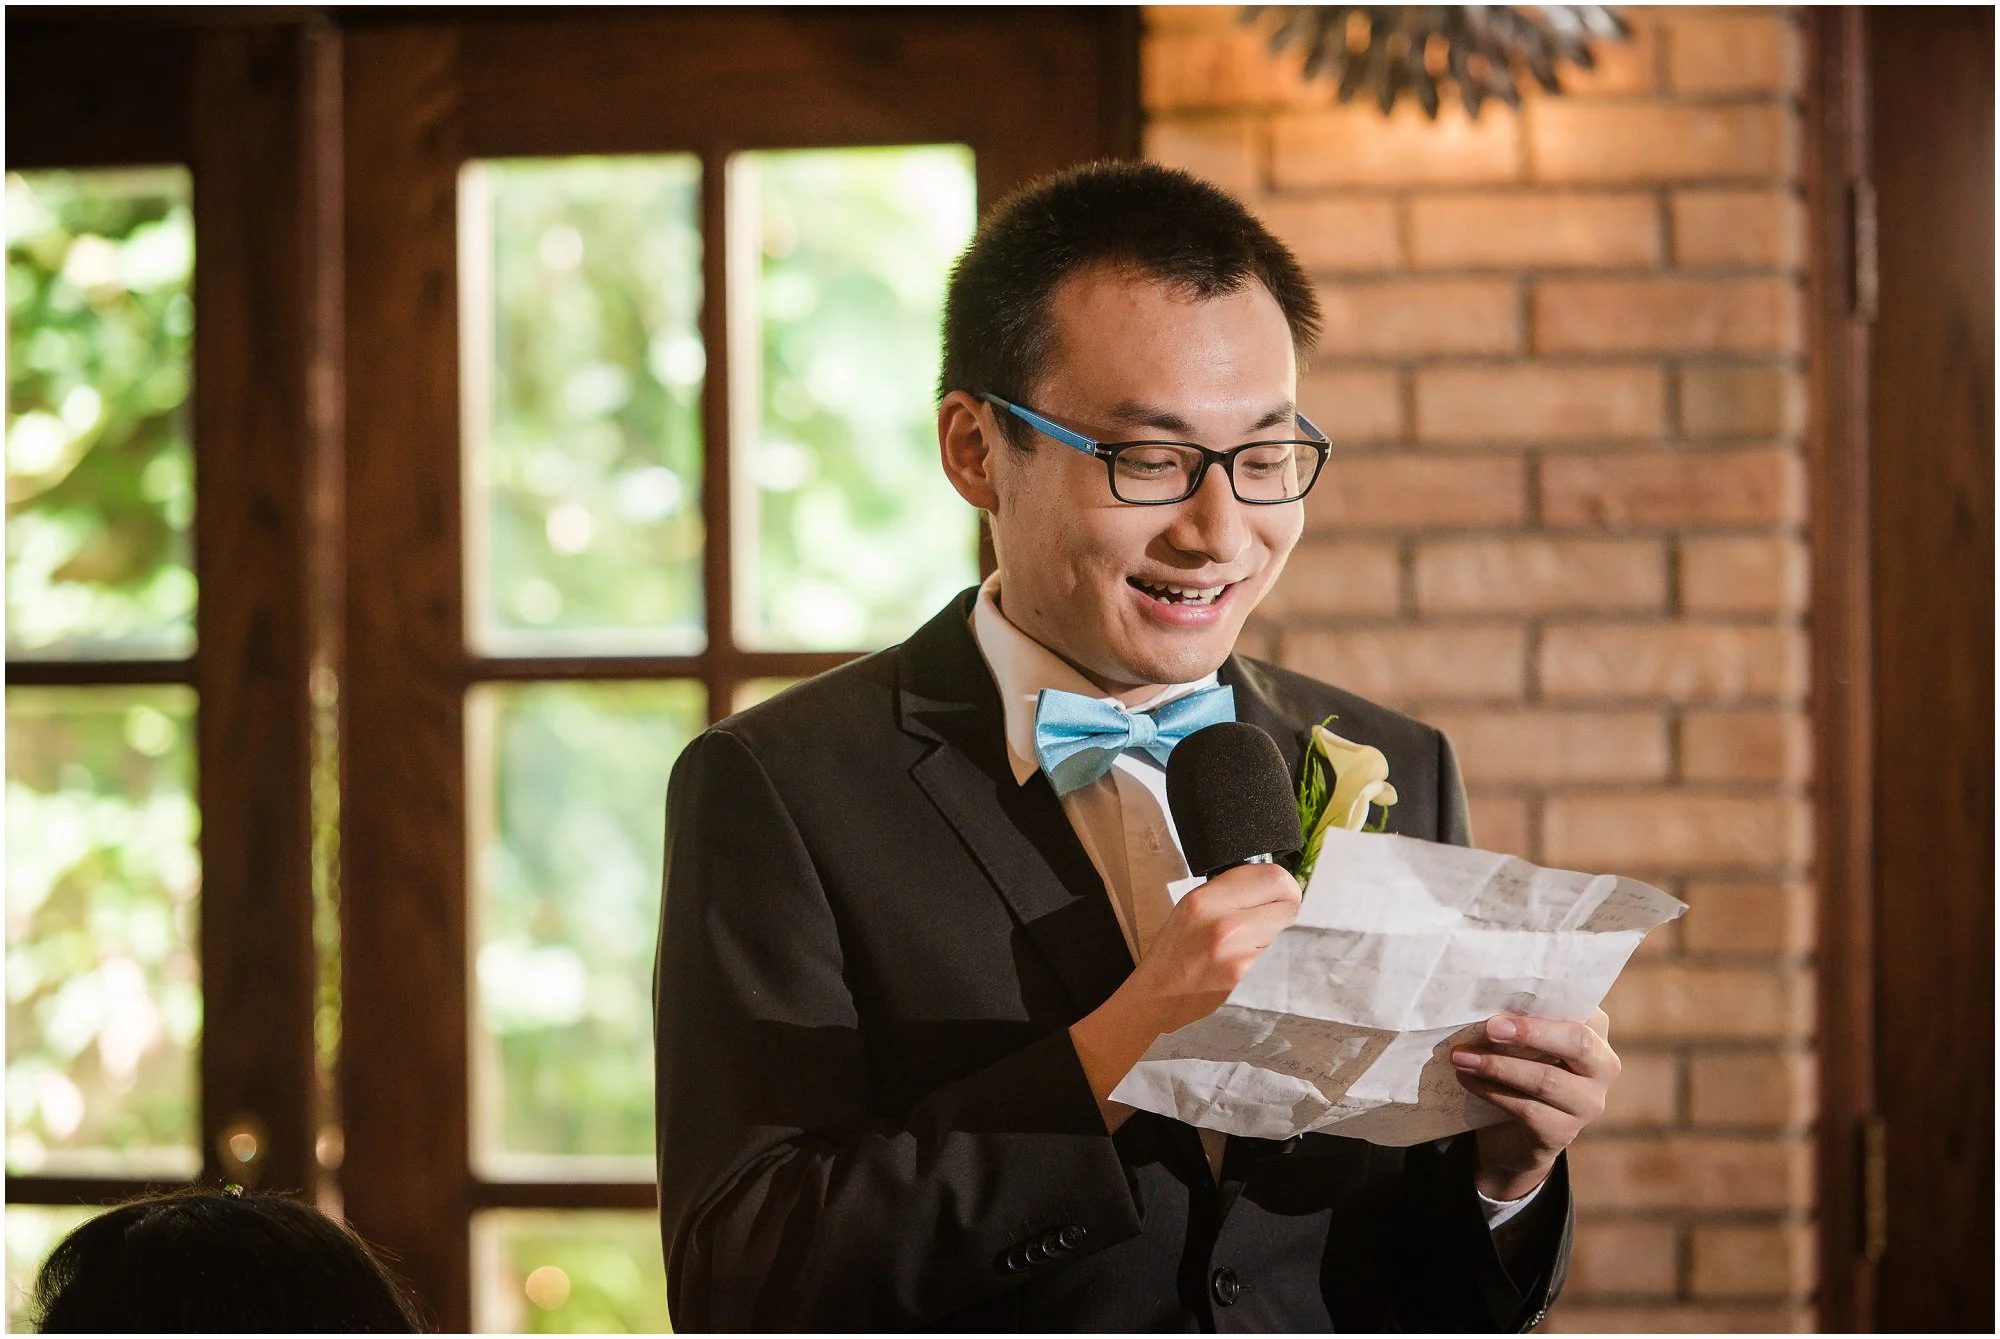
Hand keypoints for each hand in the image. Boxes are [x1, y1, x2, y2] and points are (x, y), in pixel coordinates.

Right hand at [1069, 863, 1300, 1130]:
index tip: (1277, 889)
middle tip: (1273, 910)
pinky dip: (1254, 951)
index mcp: (1205, 897)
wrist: (1155, 995)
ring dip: (1268, 929)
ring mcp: (1233, 948)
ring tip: (1239, 938)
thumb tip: (1269, 885)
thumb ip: (1227, 893)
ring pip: (1279, 924)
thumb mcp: (1190, 907)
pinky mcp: (1239, 971)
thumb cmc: (1172, 948)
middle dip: (1287, 903)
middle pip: (1287, 896)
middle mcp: (1222, 919)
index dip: (1282, 881)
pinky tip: (1232, 957)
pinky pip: (1263, 950)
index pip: (1270, 875)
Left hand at [1453, 1008, 1618, 1202]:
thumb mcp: (1528, 1040)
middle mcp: (1603, 1068)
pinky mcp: (1562, 1132)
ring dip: (1497, 1066)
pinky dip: (1491, 1091)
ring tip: (1461, 1055)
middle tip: (1489, 1027)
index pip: (1584, 1008)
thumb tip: (1488, 998)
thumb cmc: (1522, 1066)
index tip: (1513, 993)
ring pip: (1546, 1080)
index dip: (1552, 1000)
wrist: (1517, 1131)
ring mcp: (1587, 1104)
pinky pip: (1527, 1109)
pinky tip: (1467, 1079)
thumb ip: (1524, 1019)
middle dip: (1531, 1033)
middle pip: (1578, 1043)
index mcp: (1596, 1033)